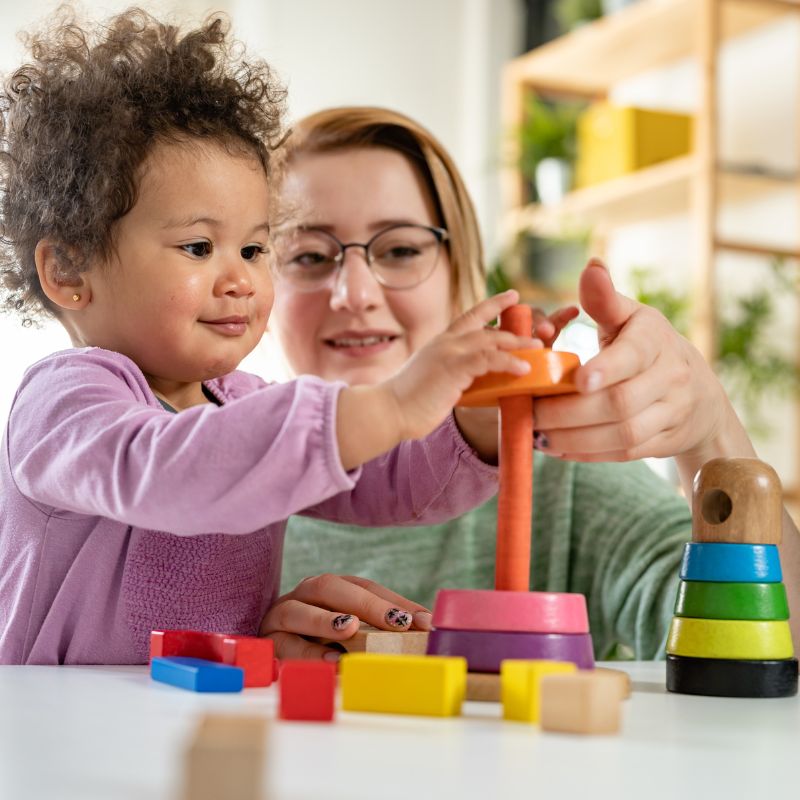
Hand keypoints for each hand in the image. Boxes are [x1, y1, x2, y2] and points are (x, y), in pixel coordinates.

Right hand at [259, 574, 430, 660]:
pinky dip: (308, 652)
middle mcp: (304, 594)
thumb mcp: (353, 632)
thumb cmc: (319, 640)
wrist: (265, 651)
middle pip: (330, 587)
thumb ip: (382, 627)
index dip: (393, 601)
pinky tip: (332, 660)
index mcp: (329, 587)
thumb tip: (427, 628)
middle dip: (366, 604)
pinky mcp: (267, 640)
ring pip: (298, 610)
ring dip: (325, 620)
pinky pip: (284, 645)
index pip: (363, 586)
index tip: (423, 622)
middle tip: (396, 622)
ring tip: (351, 629)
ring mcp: (281, 615)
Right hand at [386, 289, 538, 443]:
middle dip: (513, 327)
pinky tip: (524, 369)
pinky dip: (509, 362)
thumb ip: (453, 375)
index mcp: (439, 344)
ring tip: (537, 349)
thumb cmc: (407, 403)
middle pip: (485, 326)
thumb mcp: (433, 381)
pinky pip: (489, 359)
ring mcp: (448, 352)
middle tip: (537, 333)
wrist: (388, 410)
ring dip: (517, 344)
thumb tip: (474, 384)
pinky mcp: (453, 367)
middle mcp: (445, 342)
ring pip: (491, 339)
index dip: (492, 305)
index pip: (469, 317)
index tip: (511, 296)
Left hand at [532, 258, 736, 463]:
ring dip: (574, 438)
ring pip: (622, 434)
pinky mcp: (662, 442)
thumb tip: (591, 266)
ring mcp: (671, 413)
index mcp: (656, 340)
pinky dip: (586, 453)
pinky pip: (623, 453)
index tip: (577, 379)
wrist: (698, 393)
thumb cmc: (648, 346)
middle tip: (531, 413)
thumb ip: (605, 300)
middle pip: (620, 404)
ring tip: (536, 434)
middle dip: (570, 412)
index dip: (607, 369)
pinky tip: (555, 447)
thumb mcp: (631, 318)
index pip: (633, 356)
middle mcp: (670, 377)